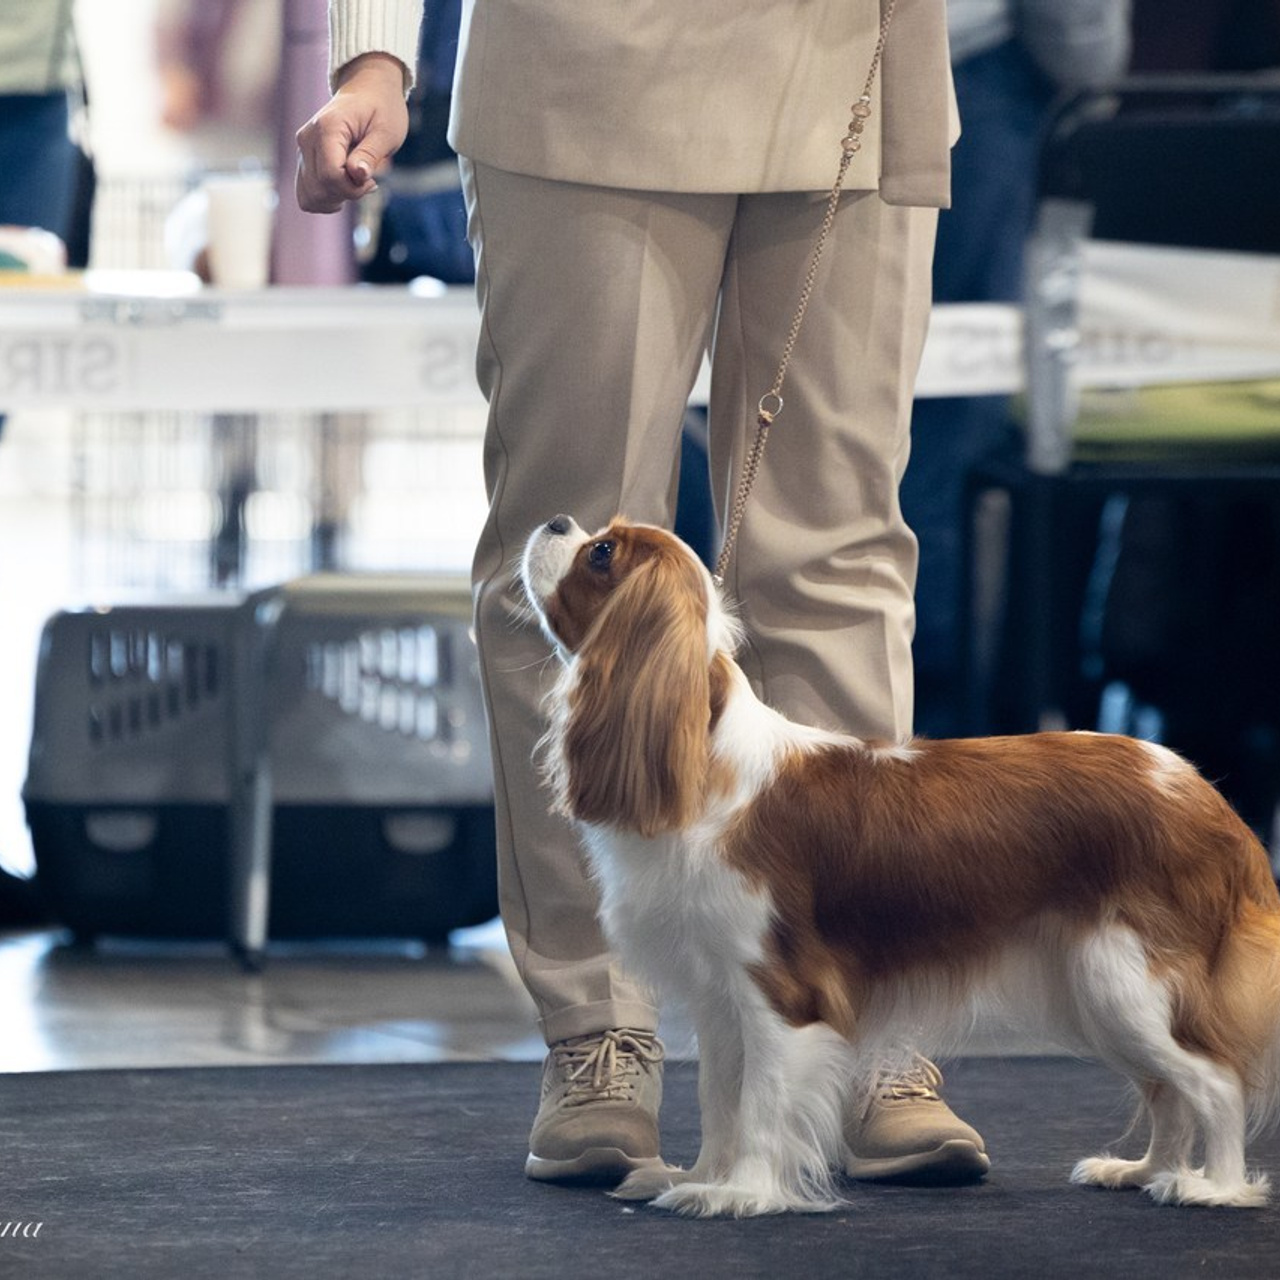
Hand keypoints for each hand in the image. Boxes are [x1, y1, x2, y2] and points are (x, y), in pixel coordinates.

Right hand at [295, 53, 410, 213]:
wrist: (368, 89)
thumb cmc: (382, 108)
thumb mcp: (387, 131)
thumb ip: (371, 154)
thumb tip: (357, 175)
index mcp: (327, 128)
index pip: (330, 176)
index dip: (354, 189)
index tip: (373, 181)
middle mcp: (307, 139)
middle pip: (318, 189)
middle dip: (346, 195)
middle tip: (367, 181)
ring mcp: (303, 150)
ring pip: (308, 196)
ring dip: (335, 200)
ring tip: (354, 184)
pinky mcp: (304, 159)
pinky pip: (306, 193)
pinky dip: (326, 199)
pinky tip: (343, 188)